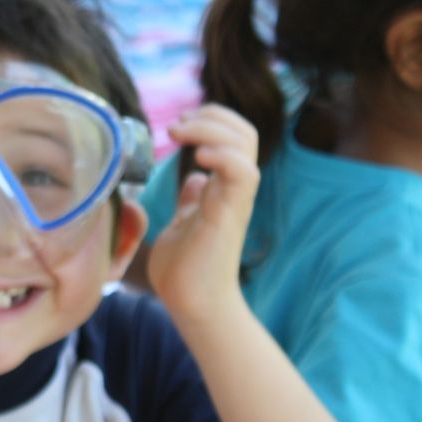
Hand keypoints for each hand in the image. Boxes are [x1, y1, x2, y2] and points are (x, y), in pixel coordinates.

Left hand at [145, 105, 261, 325]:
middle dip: (211, 115)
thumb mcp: (182, 223)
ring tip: (180, 136)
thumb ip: (192, 200)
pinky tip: (196, 160)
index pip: (234, 135)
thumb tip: (194, 180)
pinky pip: (241, 172)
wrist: (192, 305)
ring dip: (211, 129)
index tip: (178, 125)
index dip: (210, 119)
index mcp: (223, 187)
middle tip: (177, 126)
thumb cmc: (185, 271)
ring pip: (244, 144)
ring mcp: (234, 200)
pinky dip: (221, 155)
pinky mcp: (228, 214)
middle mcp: (234, 189)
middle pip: (244, 131)